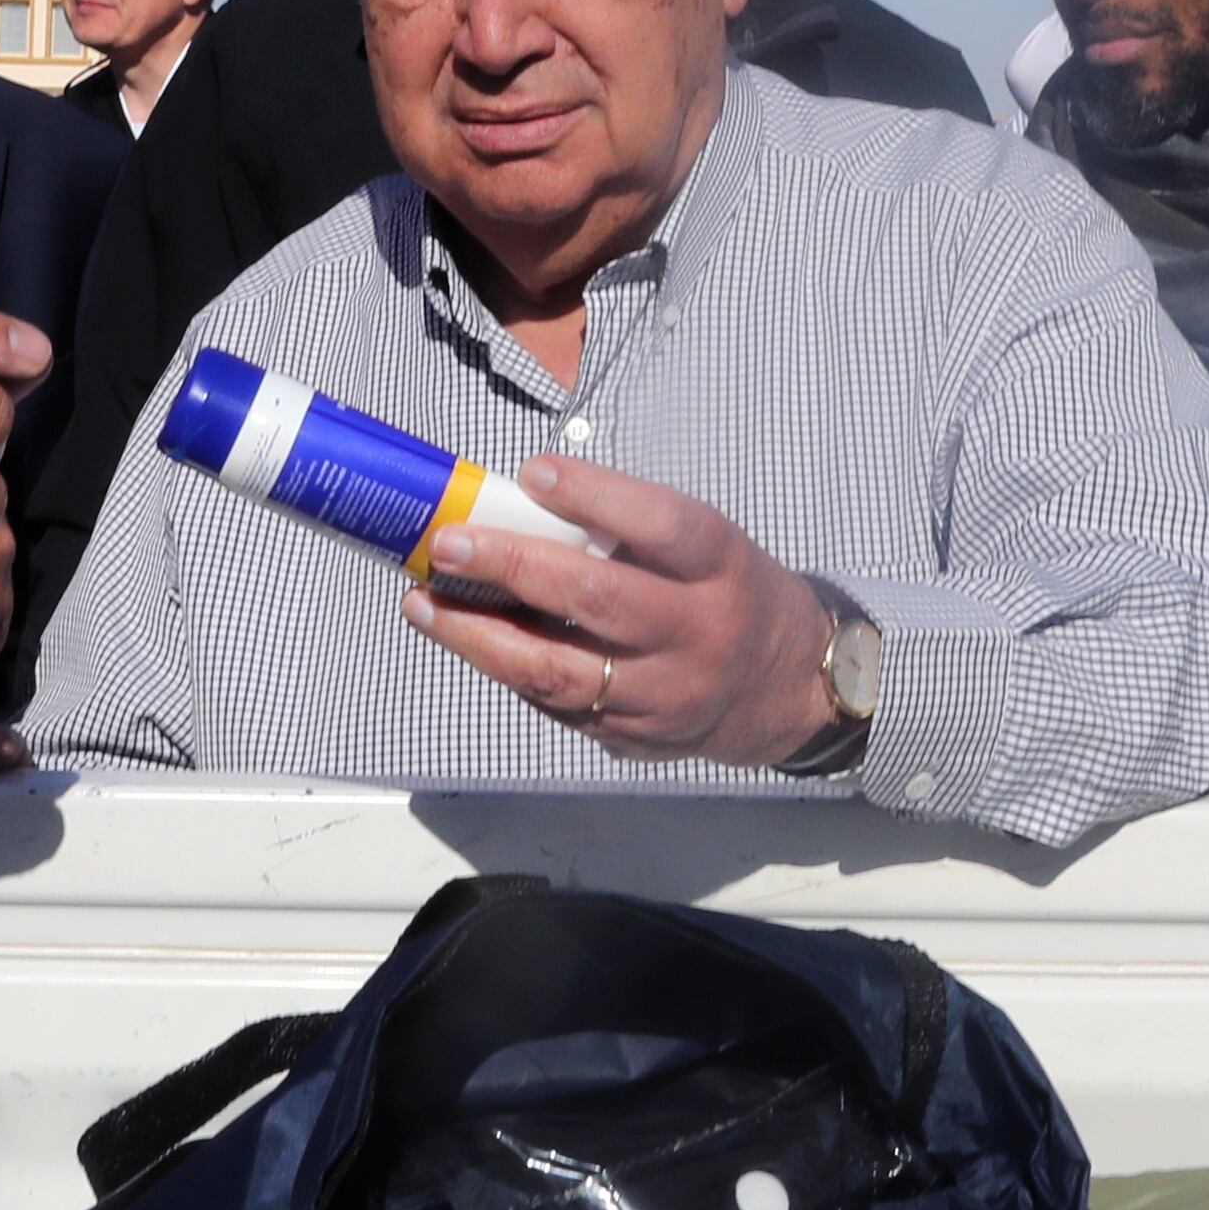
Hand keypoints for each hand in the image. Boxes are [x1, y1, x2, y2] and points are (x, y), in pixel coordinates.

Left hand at [397, 454, 837, 765]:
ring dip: (478, 635)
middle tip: (447, 542)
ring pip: (558, 670)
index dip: (596, 497)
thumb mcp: (705, 546)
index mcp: (721, 566)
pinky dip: (502, 667)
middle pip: (597, 598)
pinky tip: (463, 637)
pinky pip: (555, 703)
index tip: (531, 473)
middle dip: (510, 566)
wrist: (786, 690)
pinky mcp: (634, 736)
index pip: (661, 524)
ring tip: (422, 602)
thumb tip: (515, 504)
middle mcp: (697, 632)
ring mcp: (665, 694)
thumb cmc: (724, 592)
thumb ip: (628, 529)